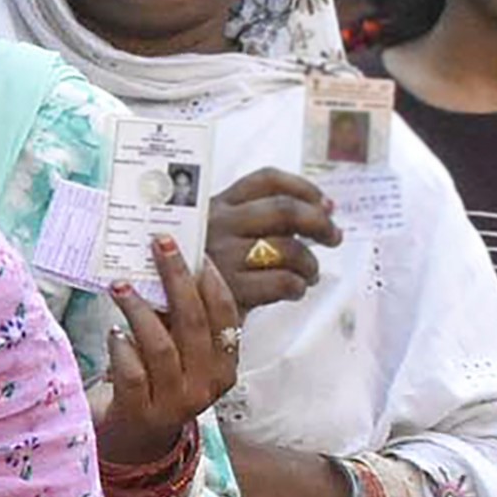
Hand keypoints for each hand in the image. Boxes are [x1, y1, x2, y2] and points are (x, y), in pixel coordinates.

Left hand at [100, 236, 241, 461]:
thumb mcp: (179, 351)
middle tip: (158, 245)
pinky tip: (113, 333)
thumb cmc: (157, 382)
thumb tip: (168, 260)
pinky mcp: (142, 413)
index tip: (193, 249)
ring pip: (161, 346)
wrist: (134, 438)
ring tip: (119, 285)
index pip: (225, 315)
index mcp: (225, 366)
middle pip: (194, 322)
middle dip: (176, 279)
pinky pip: (133, 373)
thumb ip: (179, 318)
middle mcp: (207, 385)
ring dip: (139, 310)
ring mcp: (176, 403)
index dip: (210, 280)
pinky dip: (122, 347)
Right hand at [204, 166, 342, 311]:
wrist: (163, 316)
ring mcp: (221, 257)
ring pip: (288, 248)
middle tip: (333, 236)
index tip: (324, 204)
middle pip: (284, 210)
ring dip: (310, 263)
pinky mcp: (229, 291)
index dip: (304, 188)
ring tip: (310, 274)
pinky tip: (294, 291)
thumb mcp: (215, 236)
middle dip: (319, 223)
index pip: (266, 180)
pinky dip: (298, 286)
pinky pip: (282, 282)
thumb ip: (257, 221)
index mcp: (215, 206)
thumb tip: (322, 209)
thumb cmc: (198, 277)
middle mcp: (217, 226)